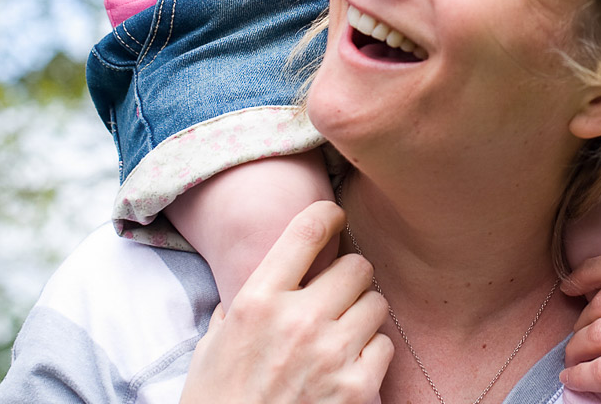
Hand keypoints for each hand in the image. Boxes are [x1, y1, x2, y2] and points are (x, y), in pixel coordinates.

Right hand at [182, 201, 392, 403]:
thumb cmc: (219, 400)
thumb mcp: (216, 341)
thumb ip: (247, 301)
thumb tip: (274, 269)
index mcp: (258, 300)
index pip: (307, 231)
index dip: (329, 215)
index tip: (336, 216)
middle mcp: (298, 320)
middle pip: (357, 265)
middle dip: (350, 277)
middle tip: (338, 294)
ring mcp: (331, 354)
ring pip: (376, 302)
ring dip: (362, 314)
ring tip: (341, 333)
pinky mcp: (357, 388)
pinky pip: (385, 345)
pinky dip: (372, 353)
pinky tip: (348, 365)